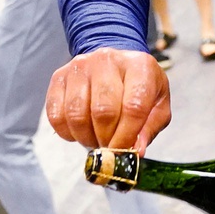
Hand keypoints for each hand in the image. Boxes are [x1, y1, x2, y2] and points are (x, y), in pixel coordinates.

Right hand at [45, 47, 169, 152]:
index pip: (133, 107)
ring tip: (96, 139)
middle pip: (103, 111)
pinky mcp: (59, 76)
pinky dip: (67, 133)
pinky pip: (56, 114)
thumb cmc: (139, 87)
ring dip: (86, 137)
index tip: (123, 153)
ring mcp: (81, 66)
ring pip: (77, 114)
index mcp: (139, 66)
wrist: (116, 64)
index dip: (126, 136)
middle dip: (106, 139)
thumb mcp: (157, 104)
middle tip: (109, 148)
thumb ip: (150, 127)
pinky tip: (80, 132)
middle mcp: (108, 60)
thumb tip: (136, 150)